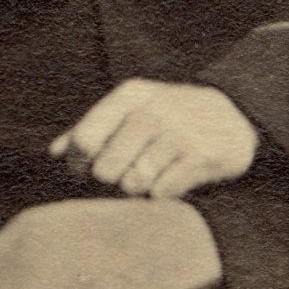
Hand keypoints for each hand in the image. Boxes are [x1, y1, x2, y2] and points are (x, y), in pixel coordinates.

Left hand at [49, 79, 256, 198]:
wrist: (234, 115)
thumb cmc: (169, 116)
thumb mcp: (131, 109)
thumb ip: (91, 128)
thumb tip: (54, 153)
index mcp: (130, 96)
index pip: (85, 139)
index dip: (79, 164)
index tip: (87, 170)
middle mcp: (153, 111)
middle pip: (106, 168)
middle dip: (111, 179)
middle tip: (125, 173)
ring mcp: (178, 134)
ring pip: (133, 183)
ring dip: (138, 188)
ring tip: (150, 175)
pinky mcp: (200, 157)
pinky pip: (162, 192)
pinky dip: (163, 192)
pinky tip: (171, 179)